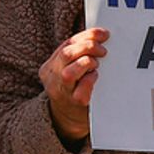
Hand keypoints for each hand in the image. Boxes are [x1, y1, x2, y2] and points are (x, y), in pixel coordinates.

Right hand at [39, 28, 108, 143]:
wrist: (66, 119)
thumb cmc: (71, 89)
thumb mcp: (66, 70)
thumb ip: (77, 55)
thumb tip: (99, 37)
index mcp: (49, 66)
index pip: (67, 44)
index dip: (87, 35)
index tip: (103, 34)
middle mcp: (52, 77)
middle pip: (67, 54)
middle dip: (88, 47)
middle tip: (102, 50)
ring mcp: (61, 91)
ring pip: (69, 73)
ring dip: (87, 64)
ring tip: (96, 65)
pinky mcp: (73, 103)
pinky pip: (81, 91)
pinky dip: (90, 81)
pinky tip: (95, 77)